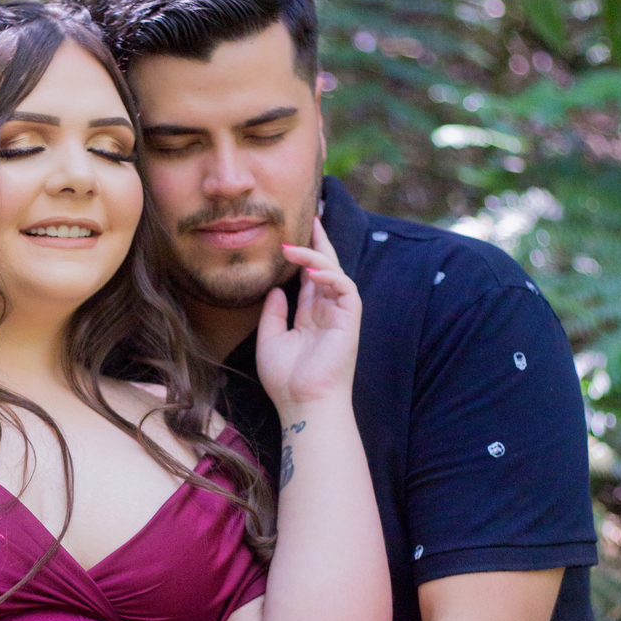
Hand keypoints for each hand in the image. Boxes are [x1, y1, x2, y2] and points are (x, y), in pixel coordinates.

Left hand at [255, 219, 360, 414]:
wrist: (303, 405)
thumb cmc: (286, 380)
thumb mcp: (270, 340)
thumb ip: (273, 313)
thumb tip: (275, 288)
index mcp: (310, 315)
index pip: (309, 276)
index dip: (302, 254)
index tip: (292, 232)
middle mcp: (327, 311)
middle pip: (325, 266)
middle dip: (319, 240)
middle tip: (311, 215)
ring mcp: (340, 314)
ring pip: (334, 271)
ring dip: (315, 255)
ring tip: (291, 247)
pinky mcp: (350, 319)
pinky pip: (345, 287)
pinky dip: (330, 275)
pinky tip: (311, 271)